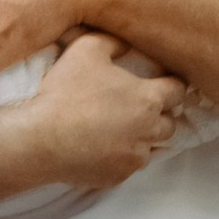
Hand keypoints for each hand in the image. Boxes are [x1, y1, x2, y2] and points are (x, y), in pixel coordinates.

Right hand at [0, 32, 186, 199]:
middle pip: (170, 123)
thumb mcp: (87, 49)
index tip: (162, 82)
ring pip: (149, 147)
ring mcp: (134, 157)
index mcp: (148, 99)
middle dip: (158, 114)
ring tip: (116, 129)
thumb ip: (114, 42)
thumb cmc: (64, 92)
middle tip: (136, 106)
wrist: (39, 139)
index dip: (172, 83)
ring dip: (139, 137)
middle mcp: (149, 131)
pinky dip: (119, 156)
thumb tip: (128, 44)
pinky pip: (127, 165)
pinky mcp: (118, 177)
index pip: (178, 90)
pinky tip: (99, 146)